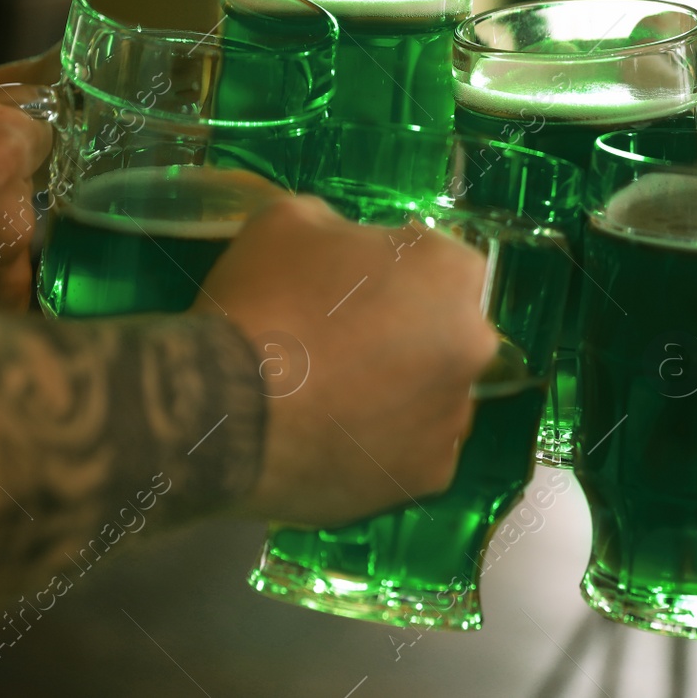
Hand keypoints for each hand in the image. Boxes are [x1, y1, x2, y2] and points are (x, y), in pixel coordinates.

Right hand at [204, 196, 497, 526]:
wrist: (223, 408)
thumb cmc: (264, 301)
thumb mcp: (292, 220)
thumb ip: (340, 228)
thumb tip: (344, 246)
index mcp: (453, 274)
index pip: (440, 263)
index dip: (395, 271)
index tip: (353, 285)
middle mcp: (473, 345)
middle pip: (445, 331)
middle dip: (405, 333)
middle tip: (340, 343)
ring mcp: (454, 417)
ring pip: (432, 396)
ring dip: (397, 392)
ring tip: (331, 398)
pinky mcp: (428, 477)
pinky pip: (411, 451)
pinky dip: (382, 445)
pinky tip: (333, 437)